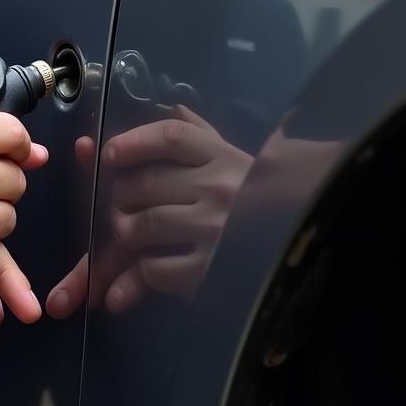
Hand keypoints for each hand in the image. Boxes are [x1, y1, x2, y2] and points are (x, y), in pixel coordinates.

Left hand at [47, 106, 250, 316]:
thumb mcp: (226, 157)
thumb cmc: (249, 194)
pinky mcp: (211, 271)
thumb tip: (144, 117)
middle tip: (119, 208)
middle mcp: (218, 188)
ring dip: (123, 234)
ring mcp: (215, 230)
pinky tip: (126, 288)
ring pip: (142, 226)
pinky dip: (131, 280)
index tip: (109, 154)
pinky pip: (153, 270)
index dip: (133, 142)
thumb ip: (191, 135)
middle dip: (119, 197)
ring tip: (127, 237)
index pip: (170, 136)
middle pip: (143, 184)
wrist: (297, 241)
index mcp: (219, 155)